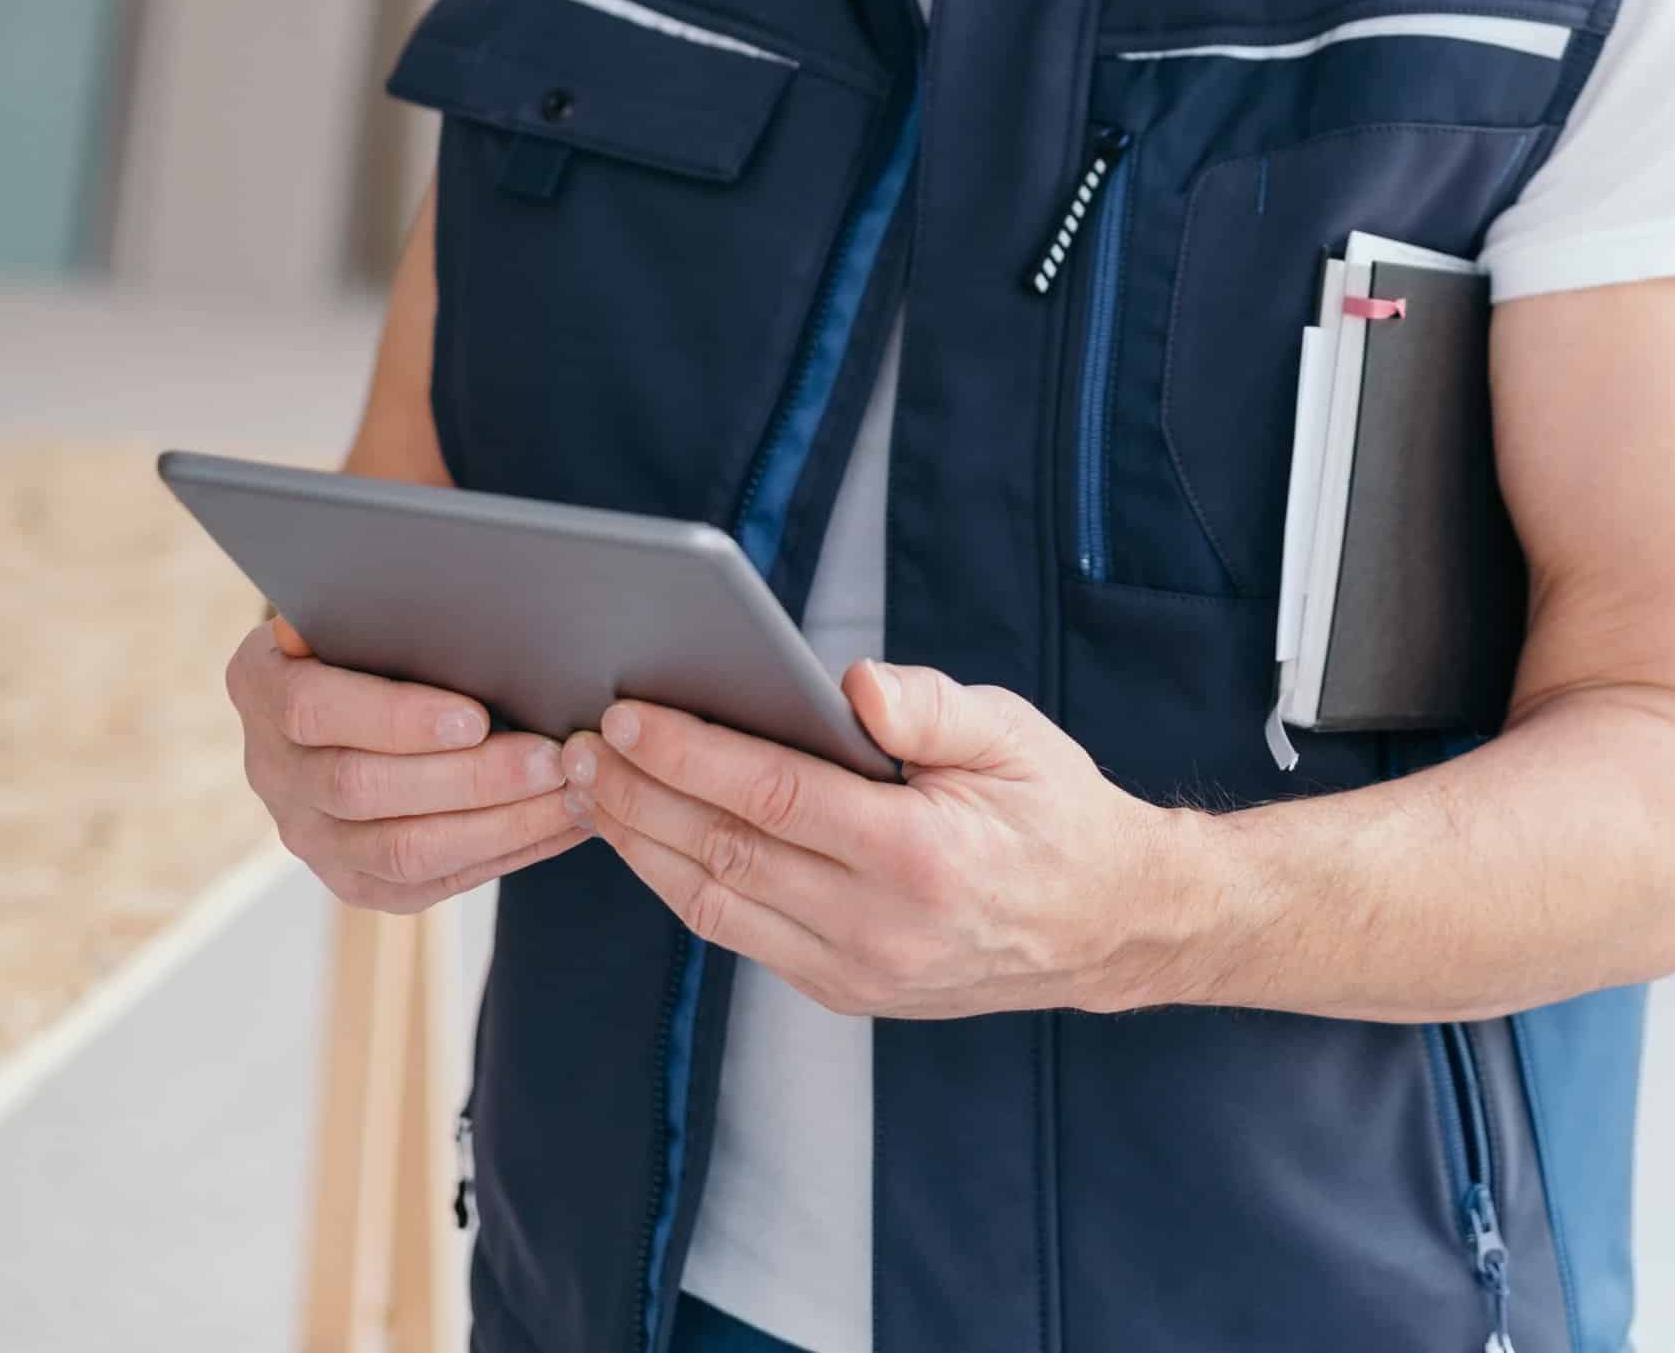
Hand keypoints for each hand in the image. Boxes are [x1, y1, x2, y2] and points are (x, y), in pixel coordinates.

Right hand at [226, 612, 594, 914]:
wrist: (340, 691)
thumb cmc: (366, 630)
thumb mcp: (354, 604)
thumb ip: (375, 606)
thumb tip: (430, 592)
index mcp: (261, 688)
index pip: (315, 712)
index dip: (396, 718)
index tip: (476, 716)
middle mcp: (272, 772)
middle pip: (364, 789)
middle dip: (469, 777)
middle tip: (551, 758)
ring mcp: (310, 837)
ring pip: (402, 851)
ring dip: (497, 825)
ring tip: (568, 794)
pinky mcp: (354, 882)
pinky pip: (431, 884)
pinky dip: (504, 854)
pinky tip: (560, 824)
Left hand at [552, 660, 1206, 1016]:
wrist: (1104, 925)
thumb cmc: (1052, 807)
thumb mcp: (1010, 731)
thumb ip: (928, 705)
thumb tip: (850, 684)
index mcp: (917, 856)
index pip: (771, 798)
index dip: (687, 754)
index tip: (622, 714)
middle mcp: (878, 929)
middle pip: (723, 855)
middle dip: (634, 798)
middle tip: (569, 746)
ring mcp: (857, 973)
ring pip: (714, 905)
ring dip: (637, 845)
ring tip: (583, 788)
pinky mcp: (844, 991)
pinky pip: (739, 933)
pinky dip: (680, 883)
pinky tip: (645, 834)